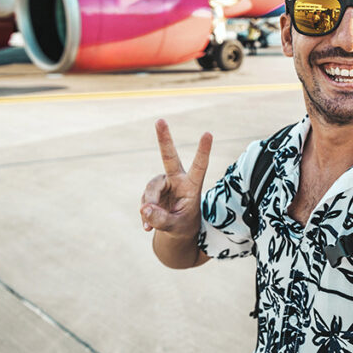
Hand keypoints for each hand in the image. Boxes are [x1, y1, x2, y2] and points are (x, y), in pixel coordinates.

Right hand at [140, 119, 212, 239]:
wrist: (175, 233)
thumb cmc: (183, 227)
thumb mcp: (176, 227)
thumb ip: (162, 220)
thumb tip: (144, 208)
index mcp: (192, 185)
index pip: (199, 166)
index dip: (203, 151)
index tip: (208, 133)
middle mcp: (177, 180)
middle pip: (169, 157)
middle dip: (164, 139)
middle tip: (160, 120)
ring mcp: (163, 184)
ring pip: (150, 190)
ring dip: (150, 207)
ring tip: (152, 224)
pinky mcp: (152, 192)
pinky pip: (144, 202)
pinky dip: (145, 215)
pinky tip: (147, 227)